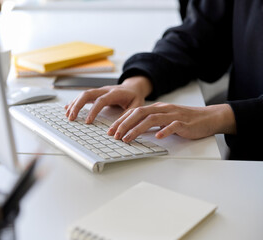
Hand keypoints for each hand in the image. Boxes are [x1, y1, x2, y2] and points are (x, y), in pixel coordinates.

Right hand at [65, 76, 152, 123]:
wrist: (133, 87)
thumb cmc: (134, 98)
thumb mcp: (136, 107)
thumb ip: (127, 117)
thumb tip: (116, 130)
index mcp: (115, 93)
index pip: (101, 100)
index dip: (93, 111)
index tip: (87, 122)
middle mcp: (105, 90)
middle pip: (87, 94)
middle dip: (77, 105)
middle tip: (71, 118)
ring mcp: (99, 91)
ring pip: (83, 94)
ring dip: (74, 104)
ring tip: (67, 116)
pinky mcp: (95, 93)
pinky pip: (83, 96)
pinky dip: (74, 102)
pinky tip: (68, 108)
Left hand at [107, 102, 236, 141]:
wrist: (209, 117)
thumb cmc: (186, 120)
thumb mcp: (165, 120)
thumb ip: (151, 123)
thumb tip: (134, 130)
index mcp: (157, 108)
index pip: (135, 112)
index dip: (121, 121)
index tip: (111, 130)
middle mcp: (163, 109)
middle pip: (139, 113)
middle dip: (124, 124)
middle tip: (114, 135)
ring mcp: (173, 115)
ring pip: (152, 119)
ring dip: (137, 129)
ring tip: (127, 138)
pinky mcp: (184, 123)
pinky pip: (173, 125)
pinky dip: (164, 131)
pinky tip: (157, 137)